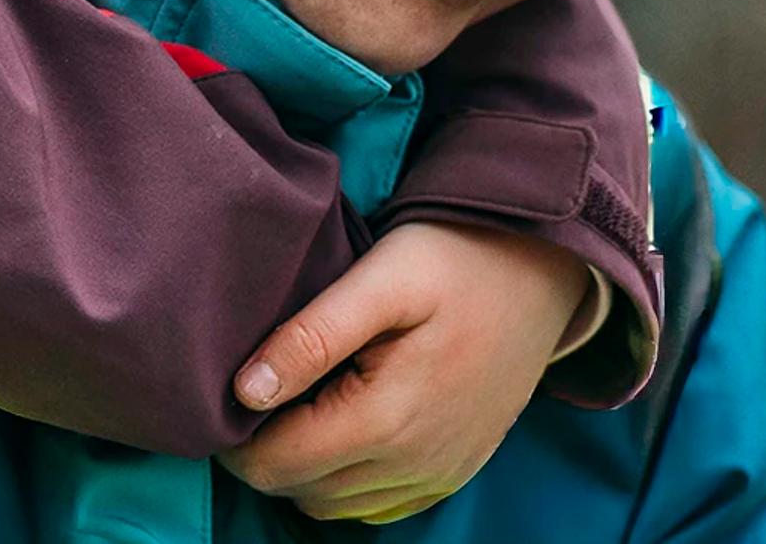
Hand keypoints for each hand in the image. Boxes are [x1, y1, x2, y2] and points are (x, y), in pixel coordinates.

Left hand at [216, 221, 586, 523]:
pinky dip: (345, 480)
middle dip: (265, 452)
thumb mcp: (381, 279)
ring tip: (297, 402)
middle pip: (300, 491)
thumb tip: (245, 392)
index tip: (223, 392)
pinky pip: (376, 506)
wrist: (542, 271)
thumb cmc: (456, 260)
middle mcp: (415, 464)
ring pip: (334, 505)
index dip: (234, 437)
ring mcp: (438, 475)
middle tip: (256, 390)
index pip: (276, 464)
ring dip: (303, 468)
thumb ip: (311, 336)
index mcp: (388, 419)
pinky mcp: (453, 473)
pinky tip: (341, 423)